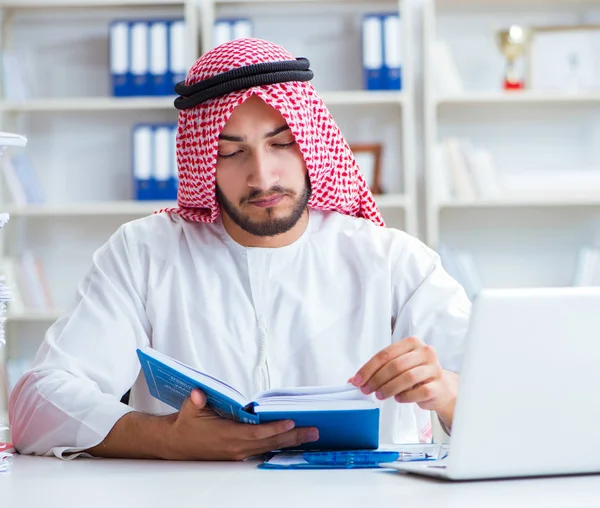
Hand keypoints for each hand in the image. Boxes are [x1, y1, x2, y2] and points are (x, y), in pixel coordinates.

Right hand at [164, 389, 318, 460]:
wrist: (178, 444)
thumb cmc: (187, 424)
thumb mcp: (190, 409)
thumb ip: (196, 401)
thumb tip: (198, 393)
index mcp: (227, 435)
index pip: (256, 433)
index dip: (274, 429)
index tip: (291, 422)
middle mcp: (236, 447)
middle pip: (269, 443)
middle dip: (293, 437)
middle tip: (313, 431)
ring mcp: (239, 453)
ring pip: (269, 448)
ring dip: (290, 442)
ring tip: (310, 436)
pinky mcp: (240, 455)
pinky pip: (264, 451)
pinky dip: (279, 445)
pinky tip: (293, 442)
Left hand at [349, 337, 457, 428]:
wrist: (440, 388)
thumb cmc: (415, 375)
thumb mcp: (396, 368)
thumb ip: (377, 371)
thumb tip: (353, 380)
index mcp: (412, 343)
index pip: (386, 354)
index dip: (369, 368)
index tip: (358, 380)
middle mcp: (425, 352)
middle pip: (395, 365)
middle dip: (377, 379)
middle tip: (367, 390)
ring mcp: (434, 368)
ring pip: (407, 377)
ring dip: (389, 388)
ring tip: (380, 395)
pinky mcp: (439, 385)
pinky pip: (419, 391)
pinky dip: (406, 396)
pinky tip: (399, 398)